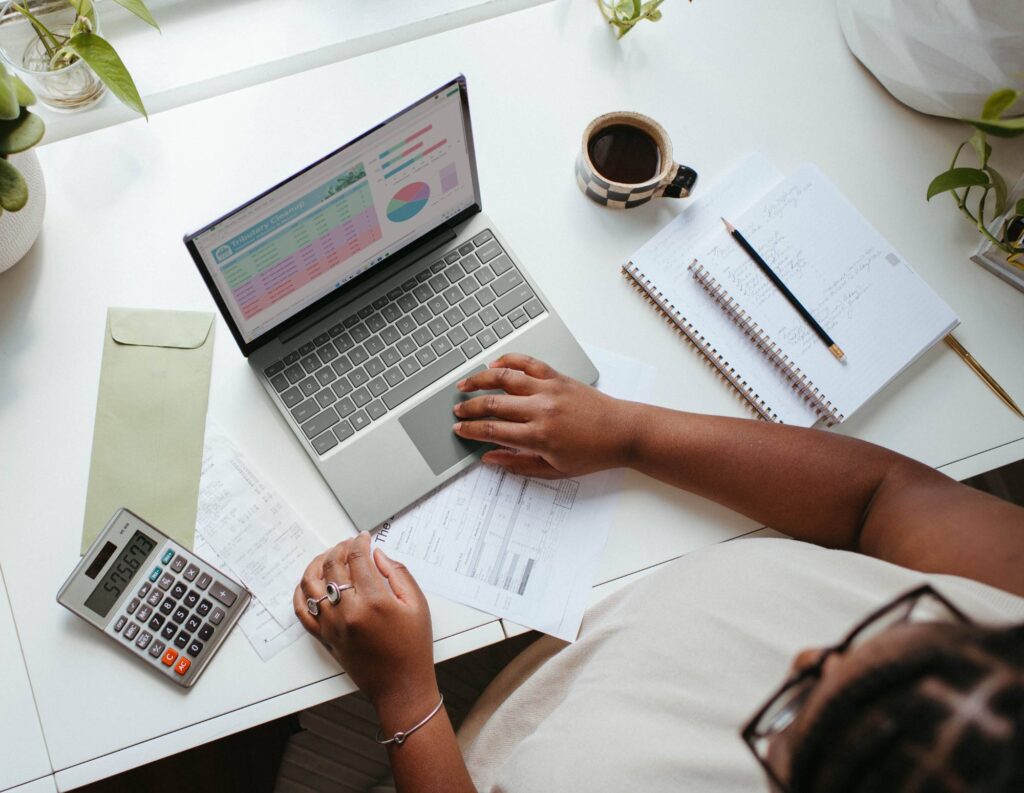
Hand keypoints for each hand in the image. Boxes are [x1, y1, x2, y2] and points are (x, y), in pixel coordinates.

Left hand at [293, 533, 437, 711]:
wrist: (401, 687)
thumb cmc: (413, 648)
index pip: (357, 558)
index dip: (359, 542)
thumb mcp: (417, 605)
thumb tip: (378, 555)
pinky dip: (301, 593)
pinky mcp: (324, 637)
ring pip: (311, 584)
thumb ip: (397, 574)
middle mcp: (348, 612)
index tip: (364, 538)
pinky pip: (302, 611)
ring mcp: (332, 625)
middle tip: (349, 544)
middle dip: (340, 548)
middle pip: (333, 566)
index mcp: (374, 601)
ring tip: (328, 557)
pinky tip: (309, 583)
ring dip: (318, 564)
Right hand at [452, 353, 636, 477]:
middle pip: (493, 403)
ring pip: (504, 378)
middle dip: (469, 407)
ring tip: (464, 384)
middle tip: (457, 411)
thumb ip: (518, 464)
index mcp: (538, 436)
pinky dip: (509, 360)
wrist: (622, 432)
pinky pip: (528, 363)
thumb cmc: (592, 454)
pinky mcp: (558, 377)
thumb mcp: (554, 471)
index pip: (492, 430)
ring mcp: (549, 389)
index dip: (471, 430)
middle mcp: (541, 409)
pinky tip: (495, 364)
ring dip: (480, 380)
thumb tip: (490, 458)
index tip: (459, 430)